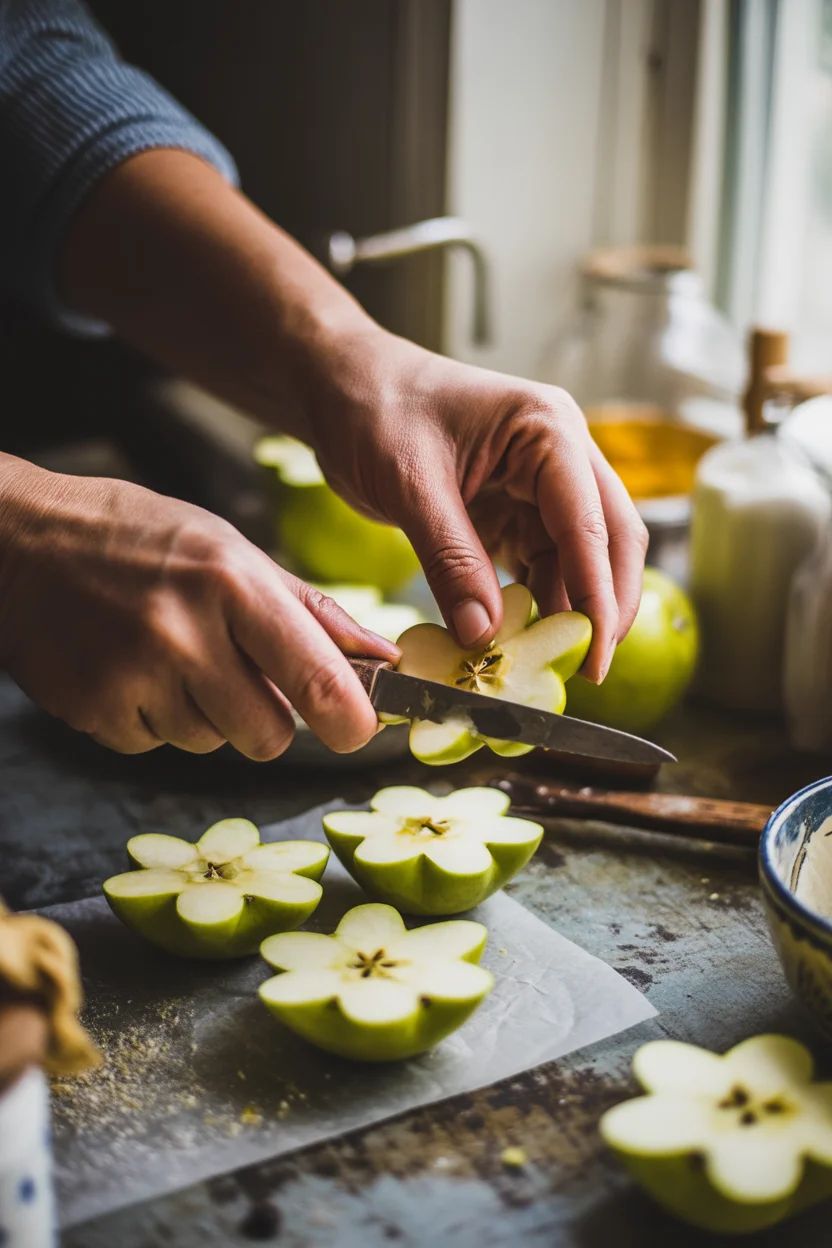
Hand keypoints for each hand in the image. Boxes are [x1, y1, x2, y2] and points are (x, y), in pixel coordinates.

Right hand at [0, 456, 396, 757]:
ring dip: (204, 714)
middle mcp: (185, 634)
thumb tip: (384, 657)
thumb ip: (310, 610)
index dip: (352, 720)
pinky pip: (156, 746)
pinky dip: (153, 719)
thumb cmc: (139, 539)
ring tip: (169, 656)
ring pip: (211, 744)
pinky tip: (131, 670)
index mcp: (231, 583)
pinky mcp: (93, 711)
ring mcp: (134, 677)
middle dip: (267, 720)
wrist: (20, 543)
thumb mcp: (231, 550)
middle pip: (268, 735)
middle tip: (240, 678)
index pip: (318, 677)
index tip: (359, 730)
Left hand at [304, 331, 648, 681]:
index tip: (596, 657)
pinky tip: (517, 639)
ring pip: (576, 560)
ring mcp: (538, 485)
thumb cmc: (374, 409)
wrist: (340, 387)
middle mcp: (558, 455)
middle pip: (608, 541)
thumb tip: (484, 635)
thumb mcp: (409, 484)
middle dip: (603, 607)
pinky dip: (532, 603)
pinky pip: (537, 565)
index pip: (591, 524)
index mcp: (548, 430)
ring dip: (565, 611)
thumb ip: (451, 560)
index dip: (599, 597)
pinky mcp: (512, 510)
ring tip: (545, 665)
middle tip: (588, 672)